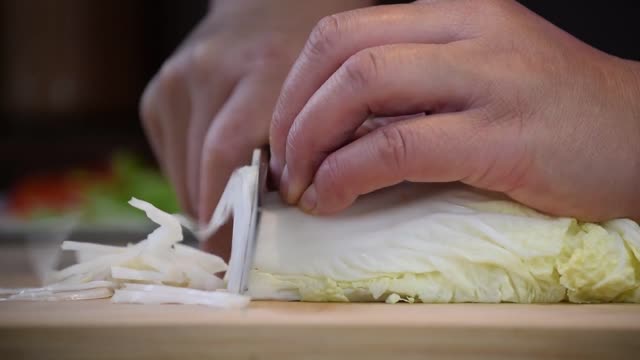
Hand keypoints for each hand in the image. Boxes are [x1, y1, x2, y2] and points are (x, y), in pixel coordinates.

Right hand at [140, 0, 372, 254]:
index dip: (231, 216)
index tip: (239, 257)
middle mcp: (208, 71)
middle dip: (218, 219)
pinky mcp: (159, 93)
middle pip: (201, 170)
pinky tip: (219, 174)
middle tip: (237, 250)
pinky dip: (194, 179)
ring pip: (183, 171)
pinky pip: (173, 157)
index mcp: (261, 69)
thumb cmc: (310, 56)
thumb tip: (282, 216)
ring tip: (233, 212)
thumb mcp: (327, 93)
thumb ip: (310, 147)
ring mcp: (177, 80)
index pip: (228, 156)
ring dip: (206, 202)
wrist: (270, 4)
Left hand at [270, 0, 639, 220]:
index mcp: (454, 14)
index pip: (344, 30)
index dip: (298, 85)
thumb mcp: (479, 74)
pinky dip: (349, 173)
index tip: (287, 133)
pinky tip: (333, 197)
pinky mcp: (503, 135)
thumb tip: (337, 129)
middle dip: (294, 113)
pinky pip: (399, 146)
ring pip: (363, 86)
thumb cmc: (556, 113)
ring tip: (302, 184)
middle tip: (285, 163)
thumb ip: (415, 86)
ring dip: (312, 140)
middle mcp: (467, 31)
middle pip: (341, 52)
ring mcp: (488, 78)